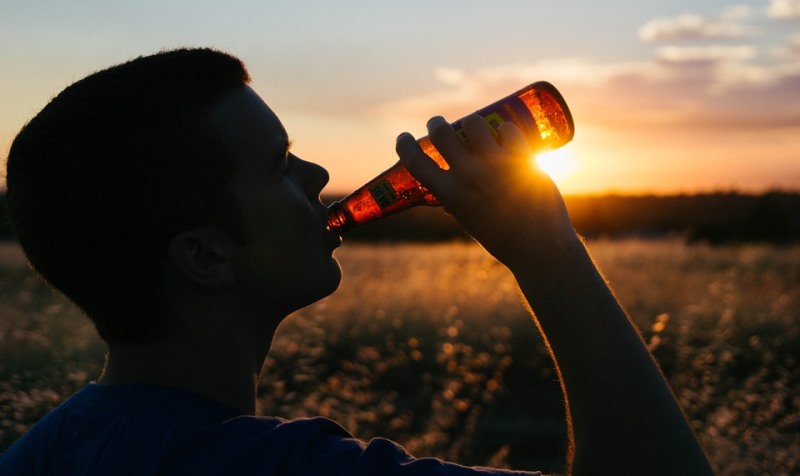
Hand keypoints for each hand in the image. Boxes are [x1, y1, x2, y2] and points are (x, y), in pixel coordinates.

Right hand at [395, 113, 578, 269]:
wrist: (538, 248)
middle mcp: (468, 176)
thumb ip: (458, 205)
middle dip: (436, 124)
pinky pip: (508, 130)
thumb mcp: (470, 222)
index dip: (404, 145)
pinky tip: (506, 134)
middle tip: (438, 124)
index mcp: (450, 194)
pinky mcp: (521, 159)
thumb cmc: (502, 239)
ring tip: (476, 128)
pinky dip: (506, 130)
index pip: (416, 162)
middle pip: (442, 133)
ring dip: (472, 123)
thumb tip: (448, 200)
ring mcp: (495, 165)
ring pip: (474, 124)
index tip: (403, 138)